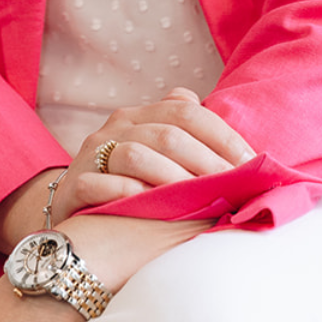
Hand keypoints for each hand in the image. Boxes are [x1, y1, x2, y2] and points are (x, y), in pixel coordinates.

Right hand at [50, 88, 255, 221]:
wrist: (71, 211)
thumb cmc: (128, 186)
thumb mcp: (156, 156)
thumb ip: (189, 141)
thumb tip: (244, 151)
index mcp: (140, 116)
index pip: (187, 111)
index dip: (222, 136)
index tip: (251, 163)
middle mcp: (115, 127)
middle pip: (168, 133)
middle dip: (206, 161)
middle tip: (233, 187)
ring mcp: (92, 155)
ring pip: (135, 155)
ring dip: (173, 177)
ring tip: (199, 199)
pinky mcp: (73, 186)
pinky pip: (99, 185)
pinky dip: (128, 194)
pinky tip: (151, 207)